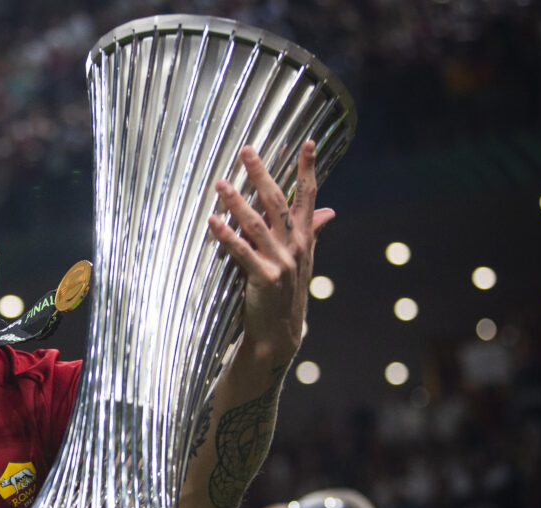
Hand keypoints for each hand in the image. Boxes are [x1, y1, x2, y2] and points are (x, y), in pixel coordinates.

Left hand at [208, 141, 335, 363]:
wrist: (280, 332)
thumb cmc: (287, 292)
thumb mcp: (303, 259)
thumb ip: (312, 231)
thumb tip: (328, 210)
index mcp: (304, 238)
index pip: (307, 196)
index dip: (308, 169)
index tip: (309, 142)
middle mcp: (295, 246)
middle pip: (277, 202)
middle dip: (262, 175)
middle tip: (246, 151)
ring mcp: (280, 262)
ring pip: (256, 224)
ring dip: (236, 202)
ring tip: (220, 183)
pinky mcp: (263, 278)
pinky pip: (241, 252)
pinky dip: (226, 236)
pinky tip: (213, 222)